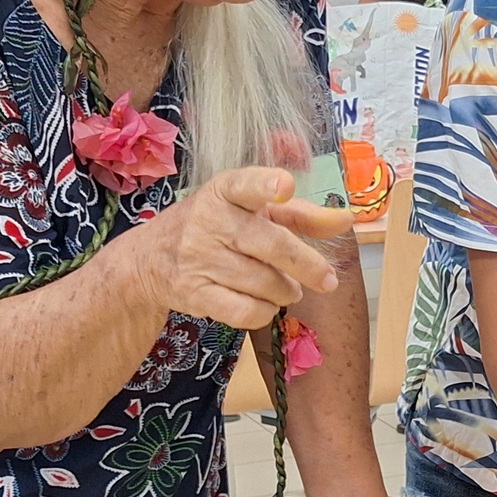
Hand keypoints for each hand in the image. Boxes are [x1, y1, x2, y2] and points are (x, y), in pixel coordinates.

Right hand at [133, 167, 343, 329]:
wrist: (151, 259)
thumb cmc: (218, 227)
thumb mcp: (254, 211)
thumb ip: (301, 214)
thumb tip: (346, 219)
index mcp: (225, 191)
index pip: (245, 184)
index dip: (265, 186)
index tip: (284, 186)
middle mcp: (209, 220)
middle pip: (270, 245)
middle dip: (307, 266)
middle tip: (326, 280)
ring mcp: (198, 258)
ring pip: (263, 282)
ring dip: (286, 290)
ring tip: (288, 288)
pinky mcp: (194, 292)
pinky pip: (245, 311)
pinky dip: (265, 312)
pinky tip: (265, 304)